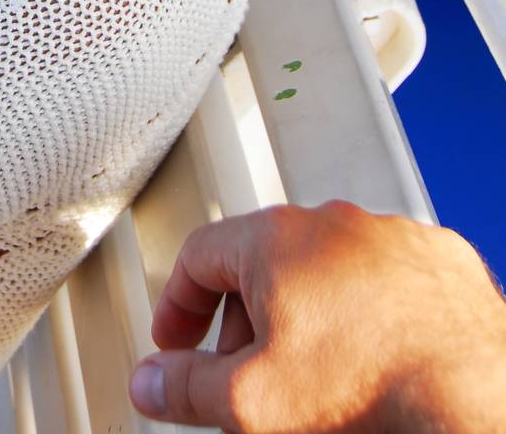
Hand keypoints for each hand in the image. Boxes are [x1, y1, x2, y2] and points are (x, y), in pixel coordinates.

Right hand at [128, 201, 505, 432]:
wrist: (473, 393)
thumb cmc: (369, 387)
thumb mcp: (250, 402)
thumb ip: (186, 388)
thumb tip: (150, 381)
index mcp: (273, 239)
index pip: (198, 256)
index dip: (178, 306)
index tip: (178, 344)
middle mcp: (330, 222)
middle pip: (261, 263)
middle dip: (245, 324)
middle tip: (246, 378)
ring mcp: (388, 236)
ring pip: (325, 269)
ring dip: (307, 315)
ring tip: (315, 376)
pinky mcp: (437, 260)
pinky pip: (384, 278)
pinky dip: (368, 313)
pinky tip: (374, 361)